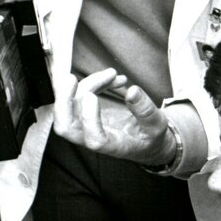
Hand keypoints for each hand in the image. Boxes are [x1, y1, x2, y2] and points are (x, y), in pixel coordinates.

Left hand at [52, 70, 175, 165]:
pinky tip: (112, 78)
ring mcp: (86, 127)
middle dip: (63, 101)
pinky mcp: (86, 115)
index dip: (89, 119)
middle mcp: (94, 138)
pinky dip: (92, 84)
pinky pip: (78, 97)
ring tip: (112, 74)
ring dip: (86, 85)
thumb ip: (146, 110)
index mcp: (114, 146)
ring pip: (71, 106)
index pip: (94, 139)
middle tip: (72, 79)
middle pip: (65, 126)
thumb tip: (132, 91)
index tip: (93, 96)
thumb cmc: (151, 136)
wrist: (146, 141)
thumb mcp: (157, 125)